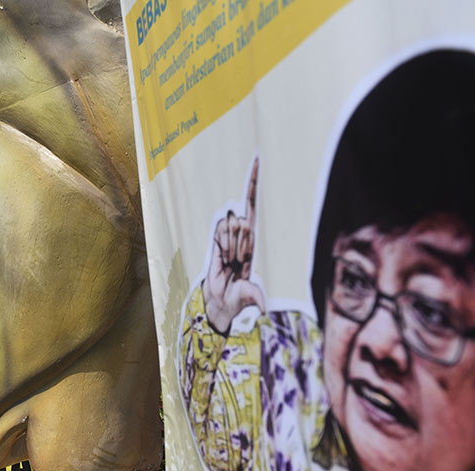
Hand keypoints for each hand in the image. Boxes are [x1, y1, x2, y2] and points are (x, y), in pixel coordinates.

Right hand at [202, 157, 264, 332]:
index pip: (254, 203)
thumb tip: (260, 308)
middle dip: (242, 243)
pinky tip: (223, 257)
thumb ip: (254, 298)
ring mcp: (228, 235)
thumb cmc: (239, 297)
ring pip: (231, 224)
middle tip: (240, 263)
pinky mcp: (215, 239)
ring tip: (231, 262)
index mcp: (256, 238)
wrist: (221, 302)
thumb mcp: (250, 297)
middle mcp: (243, 232)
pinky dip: (221, 243)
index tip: (256, 157)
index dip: (254, 181)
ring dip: (231, 246)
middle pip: (244, 221)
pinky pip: (219, 230)